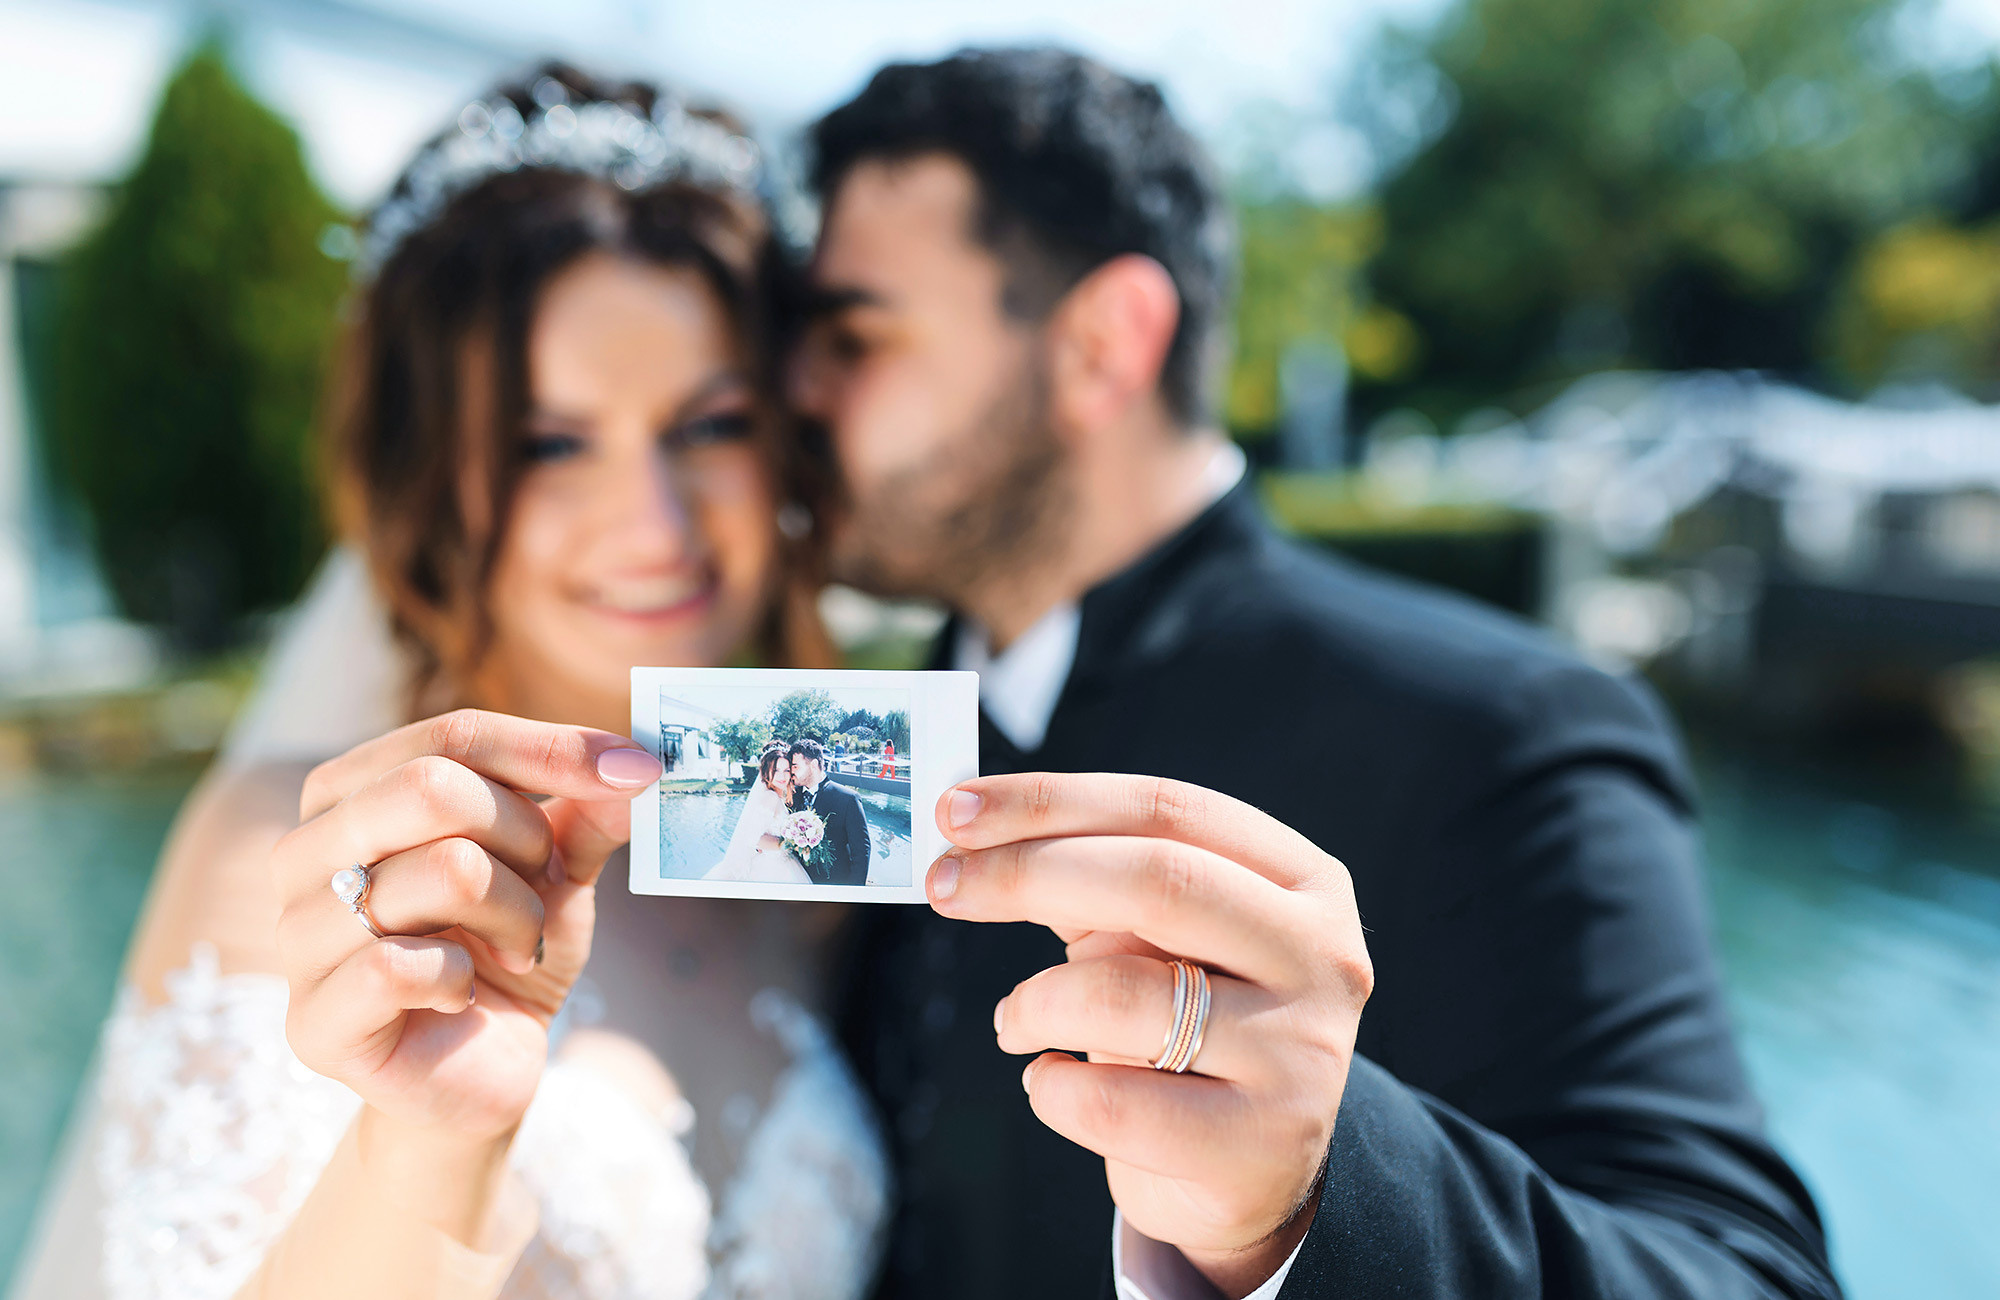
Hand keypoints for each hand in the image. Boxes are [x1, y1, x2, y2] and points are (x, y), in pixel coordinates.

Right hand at [273, 710, 660, 1142]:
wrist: (480, 1070)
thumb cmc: (504, 951)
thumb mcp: (557, 870)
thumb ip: (586, 812)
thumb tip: (635, 760)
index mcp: (350, 794)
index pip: (452, 736)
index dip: (551, 748)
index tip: (636, 768)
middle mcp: (303, 852)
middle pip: (431, 787)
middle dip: (524, 835)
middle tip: (546, 885)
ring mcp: (297, 937)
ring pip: (443, 871)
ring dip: (517, 913)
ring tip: (518, 946)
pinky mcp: (313, 1022)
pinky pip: (406, 965)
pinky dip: (465, 978)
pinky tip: (463, 995)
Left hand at [926, 773, 1372, 1296]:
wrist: (1250, 1172)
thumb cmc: (1188, 1029)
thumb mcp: (1161, 941)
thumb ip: (1093, 881)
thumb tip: (972, 831)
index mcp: (1302, 880)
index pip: (1168, 810)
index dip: (1051, 801)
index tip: (955, 811)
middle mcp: (1321, 955)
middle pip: (1157, 882)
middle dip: (1028, 874)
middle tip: (944, 887)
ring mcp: (1300, 1052)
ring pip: (1124, 995)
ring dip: (1035, 1002)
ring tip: (1014, 1020)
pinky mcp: (1260, 1144)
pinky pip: (1112, 1101)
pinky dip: (1051, 1087)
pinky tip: (1050, 1084)